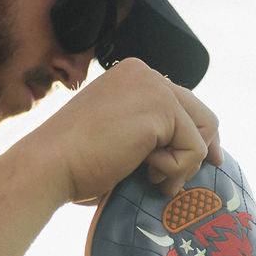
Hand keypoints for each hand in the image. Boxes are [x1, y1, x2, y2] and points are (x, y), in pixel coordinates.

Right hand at [31, 58, 221, 205]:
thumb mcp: (118, 137)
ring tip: (152, 178)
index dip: (197, 136)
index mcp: (132, 76)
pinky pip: (194, 148)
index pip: (182, 104)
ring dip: (183, 165)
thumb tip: (191, 152)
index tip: (206, 160)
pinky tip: (145, 172)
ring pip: (203, 131)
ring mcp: (154, 87)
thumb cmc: (75, 162)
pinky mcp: (161, 108)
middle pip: (201, 113)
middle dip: (199, 151)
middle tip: (176, 182)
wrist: (50, 164)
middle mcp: (145, 73)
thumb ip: (149, 134)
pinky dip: (176, 169)